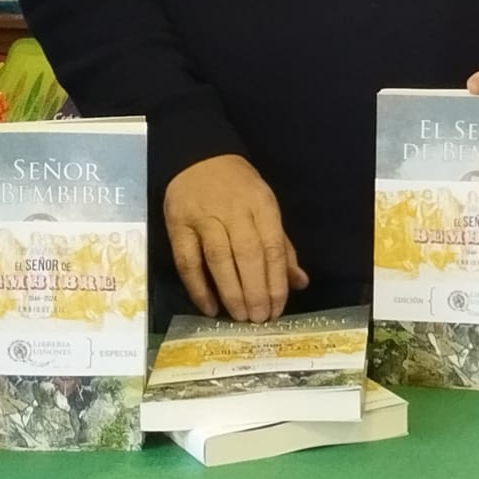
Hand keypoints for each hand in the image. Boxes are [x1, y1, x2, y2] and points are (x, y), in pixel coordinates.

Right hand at [163, 154, 308, 322]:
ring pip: (219, 259)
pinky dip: (198, 287)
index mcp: (262, 206)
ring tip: (241, 316)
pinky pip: (187, 262)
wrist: (199, 159)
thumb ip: (282, 246)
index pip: (272, 248)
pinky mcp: (178, 226)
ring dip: (231, 291)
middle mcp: (234, 212)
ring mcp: (204, 218)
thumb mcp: (266, 208)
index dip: (276, 281)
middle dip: (256, 290)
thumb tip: (299, 282)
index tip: (279, 308)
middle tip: (260, 319)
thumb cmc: (239, 189)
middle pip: (248, 255)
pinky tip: (210, 307)